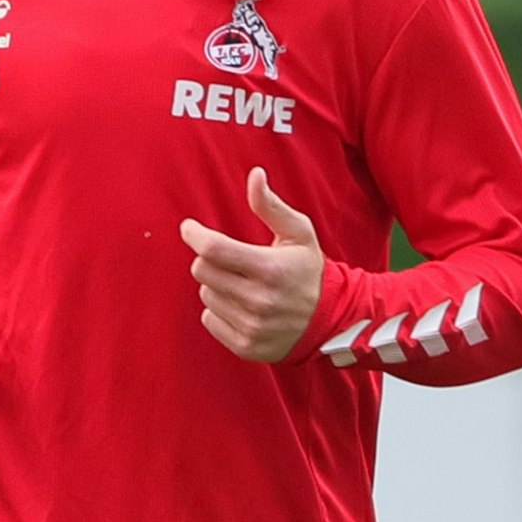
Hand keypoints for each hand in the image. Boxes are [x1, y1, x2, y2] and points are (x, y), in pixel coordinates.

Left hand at [180, 167, 322, 362]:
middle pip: (203, 271)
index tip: (189, 228)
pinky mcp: (246, 347)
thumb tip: (255, 175)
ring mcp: (252, 326)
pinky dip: (219, 310)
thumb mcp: (298, 233)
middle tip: (229, 258)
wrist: (332, 321)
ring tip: (243, 284)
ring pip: (205, 295)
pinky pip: (209, 320)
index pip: (213, 249)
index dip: (194, 234)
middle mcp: (260, 301)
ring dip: (216, 285)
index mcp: (270, 269)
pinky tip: (241, 306)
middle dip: (210, 259)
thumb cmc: (309, 270)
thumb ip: (271, 205)